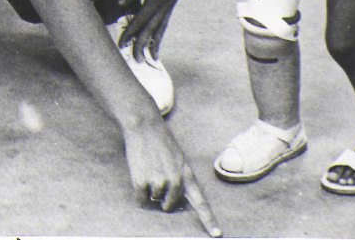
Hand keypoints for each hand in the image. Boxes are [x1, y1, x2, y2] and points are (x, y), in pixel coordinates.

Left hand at [118, 0, 192, 59]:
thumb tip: (121, 3)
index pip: (141, 19)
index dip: (131, 32)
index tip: (122, 43)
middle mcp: (166, 4)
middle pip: (152, 29)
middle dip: (142, 44)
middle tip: (135, 59)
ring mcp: (171, 4)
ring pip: (161, 28)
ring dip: (154, 43)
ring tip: (152, 58)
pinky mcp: (172, 2)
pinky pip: (165, 22)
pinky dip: (161, 33)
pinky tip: (158, 39)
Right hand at [124, 119, 221, 236]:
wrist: (145, 126)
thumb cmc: (161, 143)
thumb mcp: (179, 158)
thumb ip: (180, 178)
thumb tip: (173, 201)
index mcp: (187, 174)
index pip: (200, 201)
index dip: (208, 219)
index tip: (216, 234)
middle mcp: (176, 180)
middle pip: (169, 206)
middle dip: (162, 198)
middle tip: (157, 176)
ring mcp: (159, 182)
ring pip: (153, 201)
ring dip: (149, 190)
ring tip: (149, 169)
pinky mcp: (143, 182)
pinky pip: (141, 199)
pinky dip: (138, 192)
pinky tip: (139, 173)